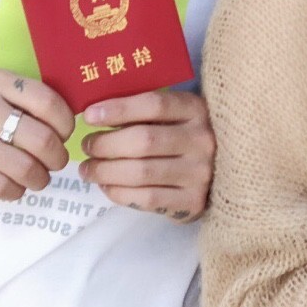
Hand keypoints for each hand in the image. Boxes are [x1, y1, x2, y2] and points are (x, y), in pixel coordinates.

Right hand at [0, 69, 74, 199]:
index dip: (65, 124)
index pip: (48, 102)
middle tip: (55, 163)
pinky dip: (16, 191)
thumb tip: (68, 124)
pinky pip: (0, 186)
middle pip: (41, 139)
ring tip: (37, 179)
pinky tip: (14, 187)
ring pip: (23, 167)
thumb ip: (23, 100)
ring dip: (39, 179)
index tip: (64, 135)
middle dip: (57, 157)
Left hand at [79, 89, 215, 221]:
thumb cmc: (184, 136)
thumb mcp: (176, 115)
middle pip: (144, 140)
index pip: (154, 105)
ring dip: (105, 171)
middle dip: (106, 144)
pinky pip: (146, 199)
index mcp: (196, 109)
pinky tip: (106, 186)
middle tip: (87, 145)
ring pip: (141, 173)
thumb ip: (146, 111)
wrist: (219, 172)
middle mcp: (202, 140)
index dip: (119, 109)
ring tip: (87, 169)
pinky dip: (119, 193)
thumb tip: (97, 113)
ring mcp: (199, 173)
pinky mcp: (192, 202)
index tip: (90, 115)